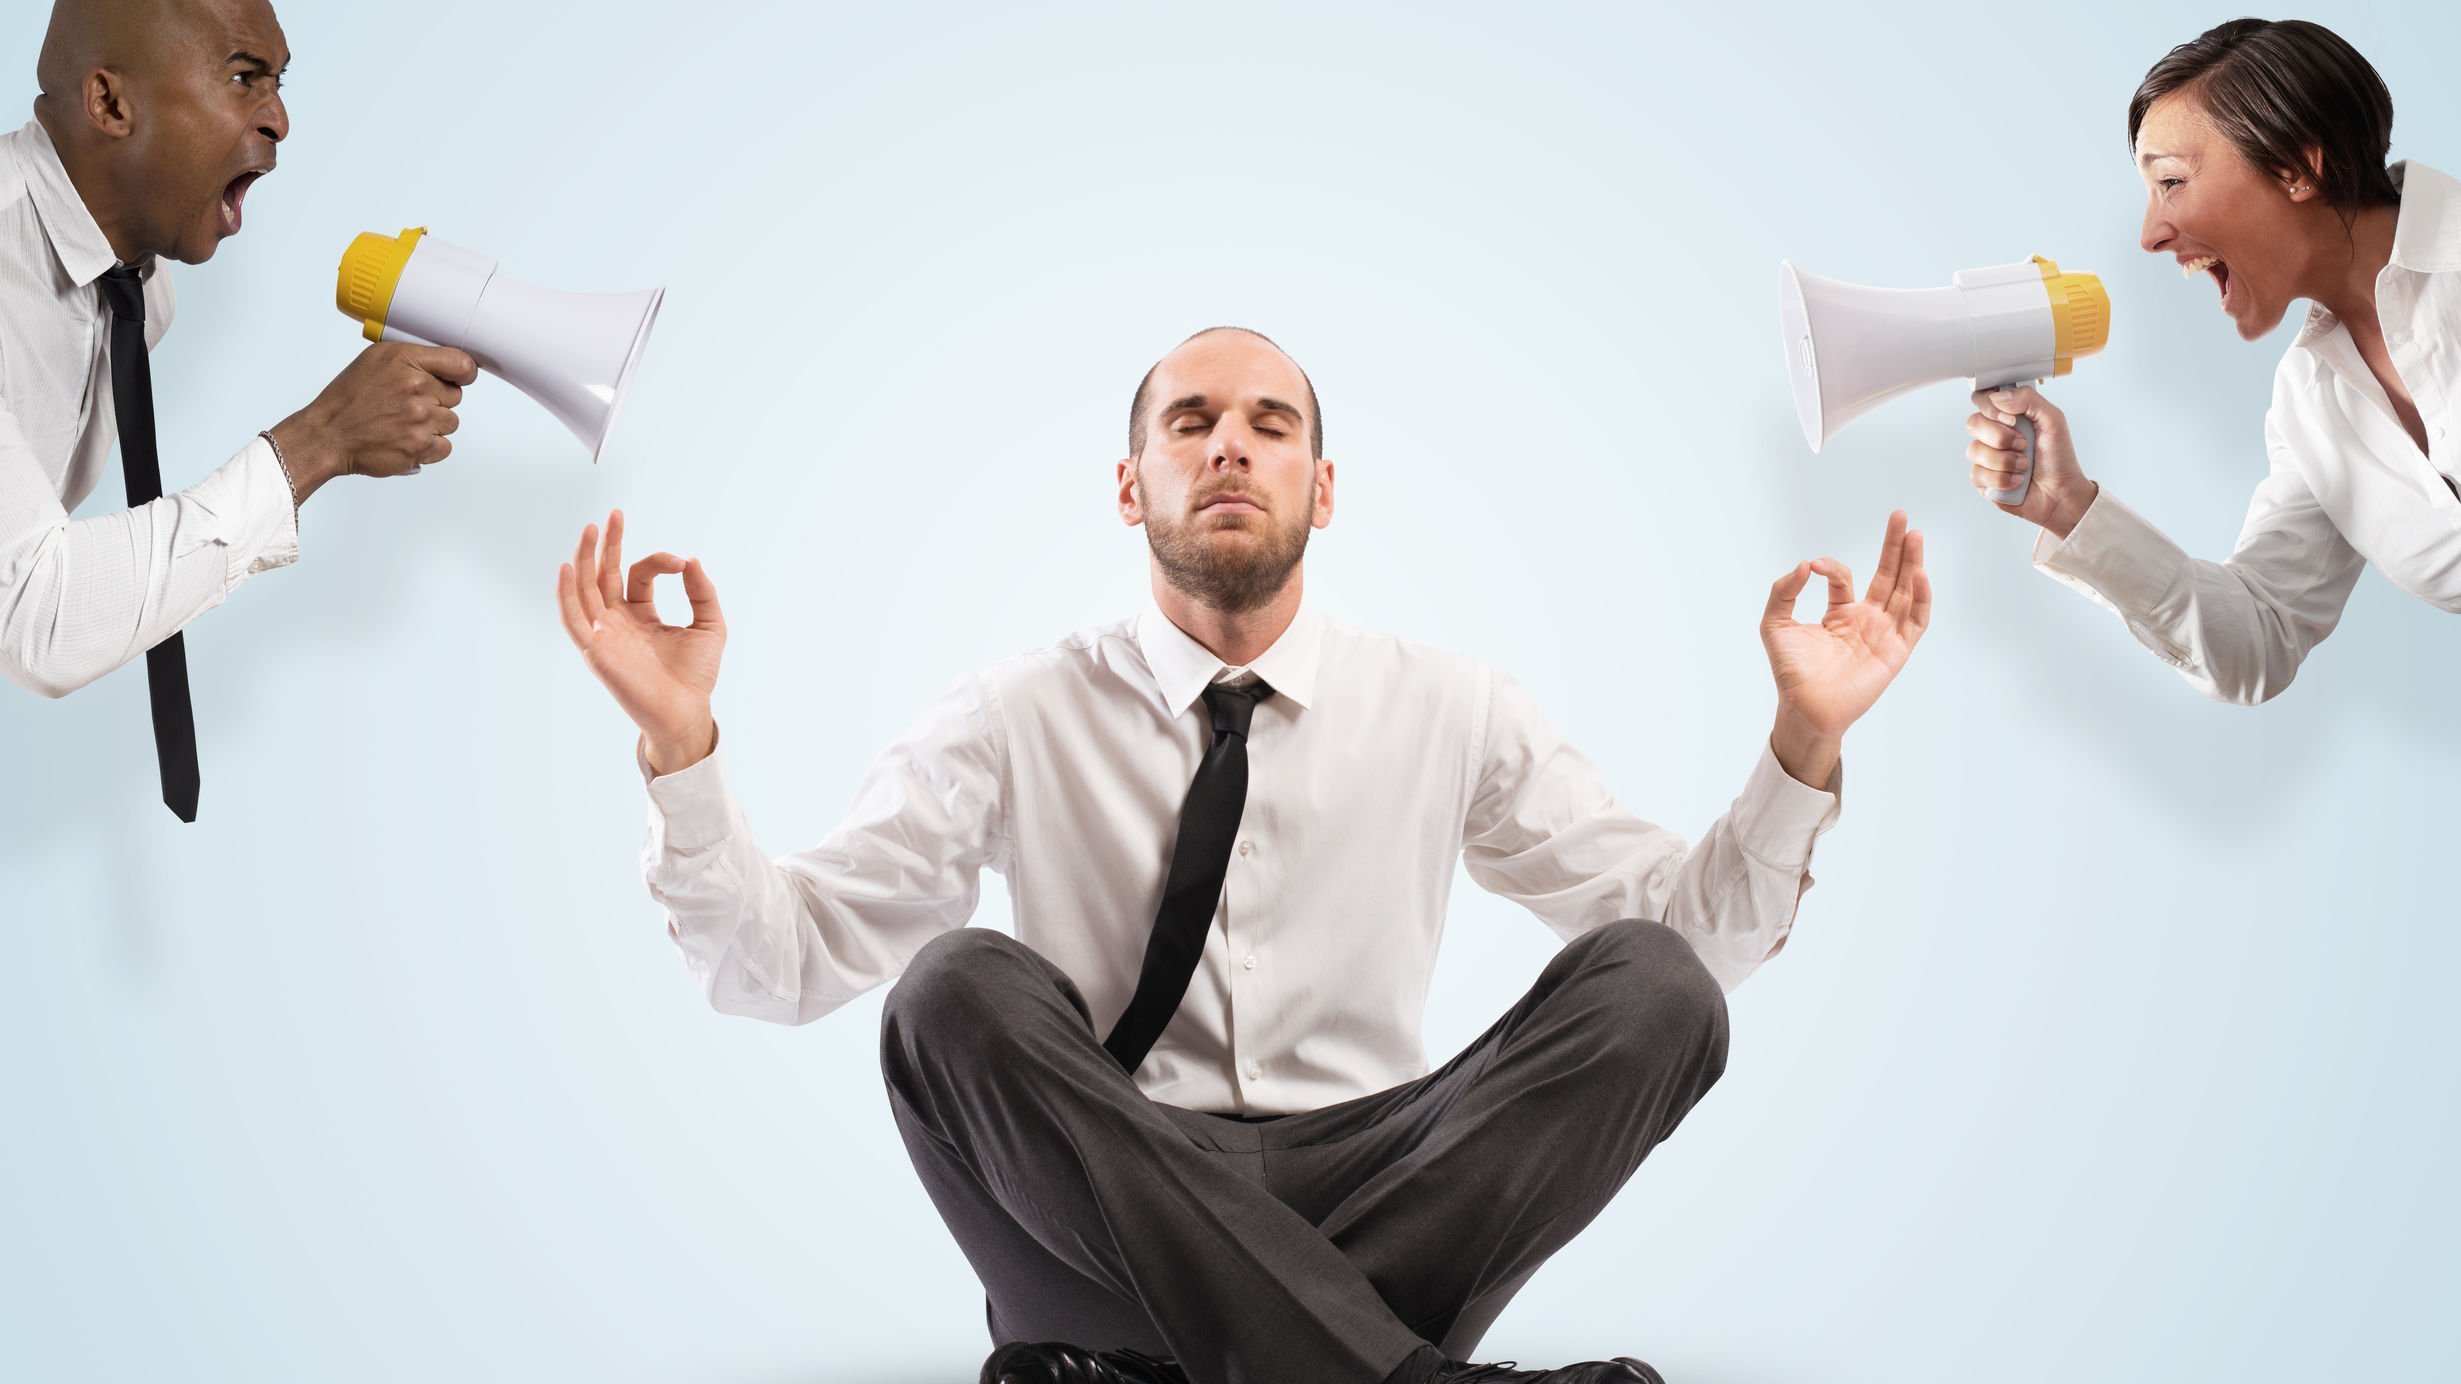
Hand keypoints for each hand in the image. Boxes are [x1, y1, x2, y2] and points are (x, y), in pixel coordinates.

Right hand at [268, 342, 479, 502]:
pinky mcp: (420, 446)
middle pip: (455, 396)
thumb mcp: (375, 359)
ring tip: (403, 422)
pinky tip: (407, 438)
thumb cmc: (349, 399)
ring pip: (450, 422)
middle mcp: (417, 388)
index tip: (458, 378)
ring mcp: (421, 419)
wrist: (327, 435)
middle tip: (409, 403)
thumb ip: (413, 358)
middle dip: (437, 399)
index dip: (463, 372)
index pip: (462, 363)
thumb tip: (445, 363)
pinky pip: (444, 446)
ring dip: (433, 424)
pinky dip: (429, 447)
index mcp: (407, 361)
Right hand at [555, 509, 725, 773]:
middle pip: (603, 574)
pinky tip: (568, 567)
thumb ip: (703, 592)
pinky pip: (573, 618)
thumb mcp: (710, 625)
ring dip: (584, 558)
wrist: (687, 712)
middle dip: (606, 544)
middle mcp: (618, 622)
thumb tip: (692, 560)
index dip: (659, 561)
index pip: (639, 574)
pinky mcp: (596, 650)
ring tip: (590, 528)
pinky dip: (567, 593)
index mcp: (641, 614)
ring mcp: (604, 635)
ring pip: (585, 589)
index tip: (683, 564)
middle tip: (613, 515)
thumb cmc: (697, 675)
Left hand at [1760, 510, 1932, 785]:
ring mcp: (1884, 634)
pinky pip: (1916, 621)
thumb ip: (1783, 591)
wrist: (1804, 706)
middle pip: (1888, 576)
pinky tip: (1920, 574)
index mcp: (1840, 614)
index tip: (1814, 565)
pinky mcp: (1897, 650)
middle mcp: (1866, 621)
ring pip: (1905, 592)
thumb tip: (1804, 564)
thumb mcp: (1775, 623)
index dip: (1831, 566)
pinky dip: (1921, 598)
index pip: (1845, 578)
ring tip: (1915, 534)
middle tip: (1901, 516)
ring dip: (1912, 563)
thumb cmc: (1790, 671)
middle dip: (1895, 546)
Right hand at [1966, 384, 2098, 538]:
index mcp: (2008, 416)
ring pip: (1974, 450)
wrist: (2060, 492)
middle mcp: (1993, 434)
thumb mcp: (2053, 420)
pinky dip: (2002, 479)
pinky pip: (1977, 473)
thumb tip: (1998, 397)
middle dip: (2000, 436)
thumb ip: (2028, 399)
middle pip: (1973, 423)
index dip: (1989, 406)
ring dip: (2005, 460)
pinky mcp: (1981, 479)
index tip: (2010, 418)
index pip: (1982, 398)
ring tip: (2024, 465)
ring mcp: (1985, 457)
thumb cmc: (2058, 458)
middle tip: (2023, 444)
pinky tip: (2017, 480)